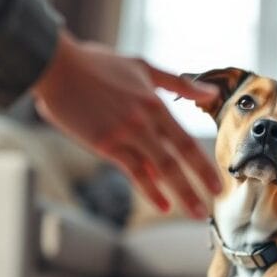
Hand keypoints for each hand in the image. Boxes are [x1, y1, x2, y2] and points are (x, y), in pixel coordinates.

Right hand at [32, 29, 221, 217]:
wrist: (57, 66)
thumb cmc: (98, 64)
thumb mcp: (143, 67)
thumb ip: (178, 83)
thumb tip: (211, 93)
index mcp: (155, 103)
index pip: (186, 141)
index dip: (204, 165)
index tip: (218, 183)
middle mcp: (144, 121)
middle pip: (177, 159)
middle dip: (198, 185)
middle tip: (211, 207)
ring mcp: (124, 134)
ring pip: (159, 169)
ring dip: (180, 193)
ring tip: (195, 212)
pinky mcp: (104, 144)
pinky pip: (132, 171)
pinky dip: (149, 190)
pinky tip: (162, 204)